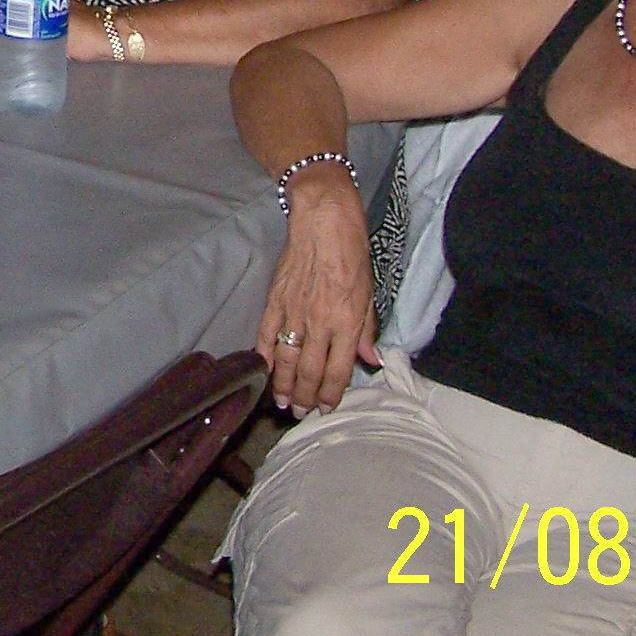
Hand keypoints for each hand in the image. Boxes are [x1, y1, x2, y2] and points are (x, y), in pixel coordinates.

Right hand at [254, 168, 376, 413]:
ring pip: (287, 359)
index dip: (331, 393)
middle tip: (301, 413)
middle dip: (305, 397)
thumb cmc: (353, 253)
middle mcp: (320, 322)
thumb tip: (371, 360)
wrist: (324, 221)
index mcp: (346, 322)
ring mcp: (294, 312)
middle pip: (309, 370)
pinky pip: (267, 334)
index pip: (338, 369)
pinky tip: (264, 370)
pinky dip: (265, 355)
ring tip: (283, 402)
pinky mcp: (275, 300)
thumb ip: (367, 330)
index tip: (326, 408)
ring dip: (284, 384)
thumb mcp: (370, 292)